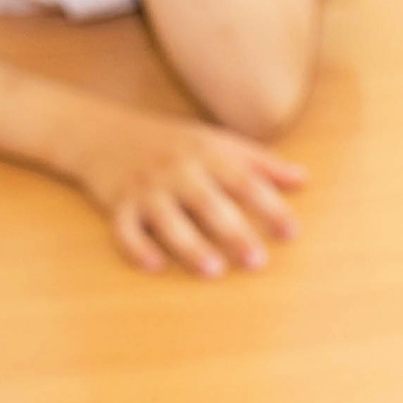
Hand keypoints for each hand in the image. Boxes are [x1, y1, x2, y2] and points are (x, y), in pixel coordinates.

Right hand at [61, 105, 305, 277]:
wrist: (98, 131)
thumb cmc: (171, 143)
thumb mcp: (215, 142)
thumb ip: (259, 162)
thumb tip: (304, 178)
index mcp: (205, 154)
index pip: (244, 181)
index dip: (269, 206)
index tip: (292, 232)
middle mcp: (176, 170)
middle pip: (208, 203)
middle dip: (233, 232)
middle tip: (257, 261)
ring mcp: (145, 188)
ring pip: (167, 219)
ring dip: (189, 245)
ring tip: (213, 270)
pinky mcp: (116, 204)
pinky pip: (123, 228)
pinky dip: (135, 247)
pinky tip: (154, 266)